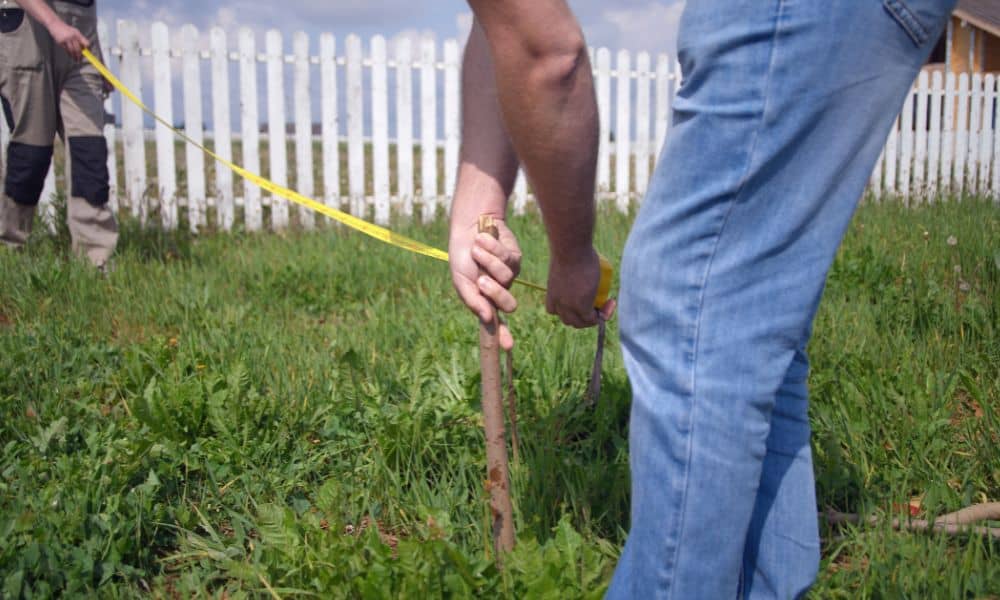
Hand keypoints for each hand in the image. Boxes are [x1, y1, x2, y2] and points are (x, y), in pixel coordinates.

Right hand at [49, 21, 88, 60]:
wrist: (55, 24)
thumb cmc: (66, 29)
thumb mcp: (75, 31)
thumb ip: (80, 39)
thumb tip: (85, 48)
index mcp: (77, 34)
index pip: (85, 43)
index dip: (87, 49)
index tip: (87, 53)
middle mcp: (72, 36)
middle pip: (78, 49)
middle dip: (80, 55)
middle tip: (80, 59)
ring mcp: (66, 39)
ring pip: (72, 50)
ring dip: (74, 56)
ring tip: (76, 59)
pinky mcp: (60, 41)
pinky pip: (66, 49)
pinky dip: (69, 53)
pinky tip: (70, 55)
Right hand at [449, 217, 521, 349]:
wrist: (468, 229)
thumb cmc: (462, 257)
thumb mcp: (461, 281)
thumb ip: (473, 300)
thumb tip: (488, 319)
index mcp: (485, 300)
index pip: (497, 323)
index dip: (503, 335)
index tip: (507, 346)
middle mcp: (500, 291)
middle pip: (508, 305)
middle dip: (495, 293)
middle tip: (481, 281)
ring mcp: (509, 275)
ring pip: (507, 278)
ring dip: (488, 261)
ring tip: (477, 250)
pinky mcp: (516, 259)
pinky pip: (509, 260)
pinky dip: (492, 248)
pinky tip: (484, 240)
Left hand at [546, 248, 615, 327]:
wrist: (571, 249)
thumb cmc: (569, 250)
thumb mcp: (567, 263)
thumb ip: (571, 269)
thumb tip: (584, 264)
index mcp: (551, 293)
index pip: (554, 311)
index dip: (567, 310)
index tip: (580, 301)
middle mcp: (558, 303)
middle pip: (569, 320)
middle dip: (582, 317)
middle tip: (596, 304)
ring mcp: (569, 306)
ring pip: (581, 323)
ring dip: (593, 319)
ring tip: (605, 304)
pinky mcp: (582, 306)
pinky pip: (593, 319)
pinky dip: (602, 315)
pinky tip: (609, 305)